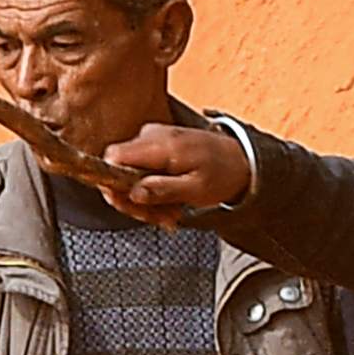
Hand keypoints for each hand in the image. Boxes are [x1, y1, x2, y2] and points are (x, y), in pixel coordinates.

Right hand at [106, 122, 250, 224]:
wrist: (241, 160)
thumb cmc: (224, 173)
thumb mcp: (197, 189)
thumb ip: (163, 190)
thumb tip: (133, 193)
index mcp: (162, 145)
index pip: (114, 156)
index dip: (112, 183)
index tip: (130, 206)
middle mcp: (152, 136)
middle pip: (118, 167)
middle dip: (133, 199)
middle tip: (158, 219)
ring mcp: (153, 138)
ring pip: (128, 171)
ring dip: (145, 199)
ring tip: (169, 215)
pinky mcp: (156, 145)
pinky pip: (140, 168)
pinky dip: (151, 189)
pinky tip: (169, 203)